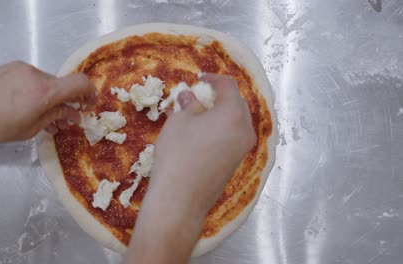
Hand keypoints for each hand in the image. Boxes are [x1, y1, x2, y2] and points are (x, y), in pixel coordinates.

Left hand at [0, 61, 94, 142]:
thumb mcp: (28, 129)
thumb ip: (54, 118)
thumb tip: (72, 114)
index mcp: (44, 92)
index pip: (80, 83)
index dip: (90, 94)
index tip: (88, 106)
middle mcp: (36, 74)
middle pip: (62, 85)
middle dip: (66, 103)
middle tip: (62, 121)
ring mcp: (22, 68)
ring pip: (46, 83)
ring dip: (48, 99)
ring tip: (38, 118)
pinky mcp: (10, 67)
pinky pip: (32, 79)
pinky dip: (35, 92)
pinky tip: (22, 107)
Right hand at [150, 73, 255, 216]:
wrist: (181, 198)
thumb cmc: (178, 154)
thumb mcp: (179, 122)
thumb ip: (188, 104)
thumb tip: (189, 96)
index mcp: (233, 114)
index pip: (228, 86)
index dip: (213, 78)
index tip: (199, 78)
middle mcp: (245, 129)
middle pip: (237, 103)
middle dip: (219, 96)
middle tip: (200, 95)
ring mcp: (243, 148)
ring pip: (236, 121)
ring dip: (221, 113)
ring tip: (200, 113)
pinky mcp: (237, 162)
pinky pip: (233, 136)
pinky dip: (222, 128)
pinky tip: (204, 133)